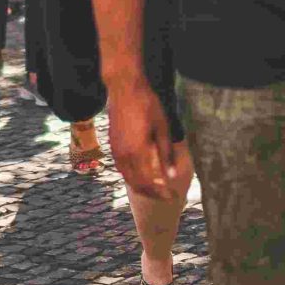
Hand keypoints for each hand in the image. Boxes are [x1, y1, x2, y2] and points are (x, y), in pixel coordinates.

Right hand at [106, 77, 187, 199]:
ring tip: (155, 189)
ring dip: (141, 187)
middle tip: (165, 196)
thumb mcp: (162, 128)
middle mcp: (124, 155)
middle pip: (137, 184)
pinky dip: (132, 177)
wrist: (124, 88)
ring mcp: (116, 150)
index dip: (160, 192)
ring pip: (127, 178)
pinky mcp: (113, 145)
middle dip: (151, 193)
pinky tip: (141, 175)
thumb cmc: (147, 104)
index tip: (172, 196)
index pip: (149, 182)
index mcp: (137, 152)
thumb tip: (171, 176)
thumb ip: (166, 154)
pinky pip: (122, 169)